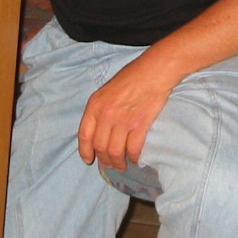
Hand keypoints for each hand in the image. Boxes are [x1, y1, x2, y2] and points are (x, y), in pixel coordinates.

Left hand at [77, 55, 177, 170]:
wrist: (154, 71)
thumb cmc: (131, 77)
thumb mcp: (107, 90)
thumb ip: (100, 110)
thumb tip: (100, 132)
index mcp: (95, 105)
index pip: (84, 135)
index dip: (85, 151)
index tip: (88, 160)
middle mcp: (106, 115)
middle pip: (100, 147)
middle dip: (104, 160)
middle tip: (110, 165)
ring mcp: (123, 121)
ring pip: (115, 152)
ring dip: (118, 162)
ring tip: (122, 165)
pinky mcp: (140, 125)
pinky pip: (133, 149)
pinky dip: (133, 157)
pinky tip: (135, 158)